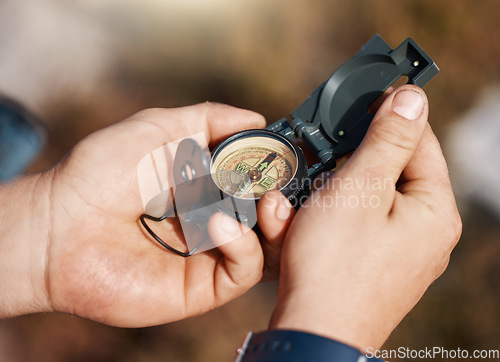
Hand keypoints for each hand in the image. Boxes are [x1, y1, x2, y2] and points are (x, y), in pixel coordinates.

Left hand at [0, 102, 293, 325]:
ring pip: (267, 247)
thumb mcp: (160, 128)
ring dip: (277, 224)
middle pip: (271, 216)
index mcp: (208, 184)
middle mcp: (215, 218)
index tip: (289, 156)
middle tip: (285, 184)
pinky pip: (244, 269)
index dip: (279, 170)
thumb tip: (256, 118)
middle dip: (286, 199)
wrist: (62, 225)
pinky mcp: (203, 286)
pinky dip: (243, 245)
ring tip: (270, 203)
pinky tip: (221, 224)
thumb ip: (209, 120)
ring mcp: (211, 253)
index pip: (260, 181)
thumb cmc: (104, 171)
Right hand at [268, 85, 461, 350]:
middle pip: (388, 171)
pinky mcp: (373, 263)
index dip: (388, 115)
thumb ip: (387, 140)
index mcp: (433, 210)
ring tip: (295, 207)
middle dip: (345, 165)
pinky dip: (324, 219)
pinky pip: (351, 226)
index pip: (419, 141)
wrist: (312, 333)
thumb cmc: (333, 263)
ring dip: (327, 193)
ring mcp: (399, 251)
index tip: (361, 99)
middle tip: (316, 162)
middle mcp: (424, 232)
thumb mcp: (359, 188)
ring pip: (363, 199)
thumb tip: (413, 98)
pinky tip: (296, 228)